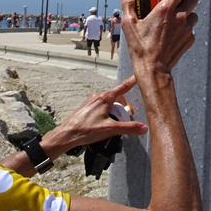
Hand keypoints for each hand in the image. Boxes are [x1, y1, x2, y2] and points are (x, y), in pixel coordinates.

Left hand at [32, 75, 147, 160]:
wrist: (67, 134)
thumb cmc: (86, 130)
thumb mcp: (110, 129)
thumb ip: (128, 128)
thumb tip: (143, 128)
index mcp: (105, 98)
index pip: (123, 87)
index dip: (133, 81)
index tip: (139, 75)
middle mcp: (98, 96)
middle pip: (117, 98)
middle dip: (123, 108)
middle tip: (125, 120)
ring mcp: (91, 101)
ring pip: (109, 103)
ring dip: (114, 112)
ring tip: (112, 125)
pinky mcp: (87, 107)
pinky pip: (101, 107)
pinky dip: (107, 113)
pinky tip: (103, 124)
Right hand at [121, 0, 198, 75]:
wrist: (153, 68)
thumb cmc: (140, 47)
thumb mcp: (129, 24)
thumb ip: (128, 4)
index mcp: (166, 9)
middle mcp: (180, 16)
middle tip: (177, 1)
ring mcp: (187, 28)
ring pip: (194, 14)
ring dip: (187, 13)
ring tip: (175, 18)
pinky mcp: (190, 39)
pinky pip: (191, 28)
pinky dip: (185, 28)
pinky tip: (174, 33)